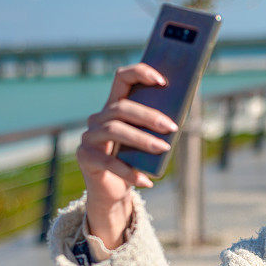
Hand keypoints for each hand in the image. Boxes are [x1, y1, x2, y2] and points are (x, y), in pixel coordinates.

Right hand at [77, 63, 176, 246]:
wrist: (112, 191)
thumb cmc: (134, 162)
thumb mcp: (146, 141)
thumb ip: (156, 127)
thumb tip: (180, 116)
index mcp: (114, 107)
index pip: (122, 78)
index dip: (140, 73)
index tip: (162, 81)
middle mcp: (98, 118)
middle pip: (121, 107)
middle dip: (148, 115)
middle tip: (172, 127)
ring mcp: (89, 137)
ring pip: (114, 129)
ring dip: (142, 139)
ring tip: (163, 149)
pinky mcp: (85, 157)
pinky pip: (108, 162)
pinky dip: (129, 172)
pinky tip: (146, 181)